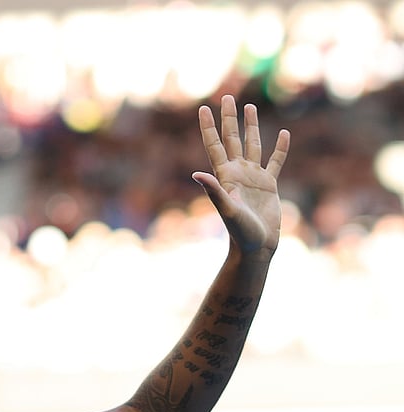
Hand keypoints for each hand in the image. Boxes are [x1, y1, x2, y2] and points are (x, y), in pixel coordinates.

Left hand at [193, 95, 289, 255]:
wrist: (257, 246)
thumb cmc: (239, 231)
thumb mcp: (226, 209)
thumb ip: (214, 190)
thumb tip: (196, 173)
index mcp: (225, 175)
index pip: (214, 144)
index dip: (208, 127)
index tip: (203, 108)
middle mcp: (238, 172)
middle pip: (232, 138)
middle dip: (229, 118)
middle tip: (226, 97)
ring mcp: (254, 177)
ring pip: (253, 145)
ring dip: (251, 126)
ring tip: (249, 107)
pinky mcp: (269, 184)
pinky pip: (275, 161)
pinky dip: (280, 148)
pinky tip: (284, 134)